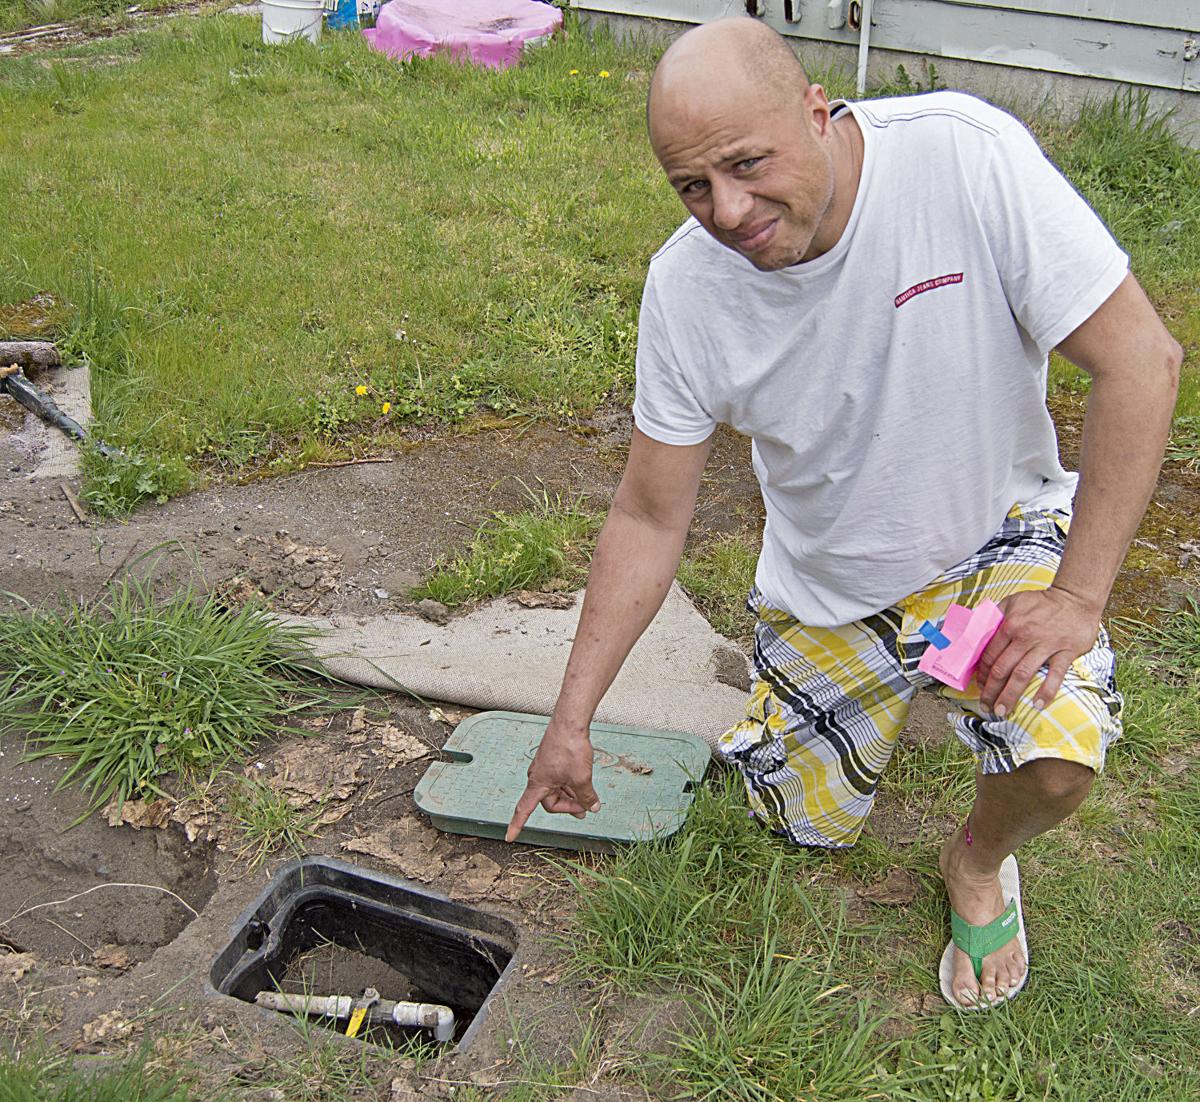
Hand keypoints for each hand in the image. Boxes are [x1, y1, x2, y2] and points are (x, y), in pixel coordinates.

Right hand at [505, 723, 600, 842]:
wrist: (570, 723)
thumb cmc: (570, 748)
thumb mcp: (581, 778)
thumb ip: (586, 797)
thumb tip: (592, 808)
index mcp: (538, 784)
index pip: (524, 809)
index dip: (517, 825)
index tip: (509, 837)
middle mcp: (538, 777)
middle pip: (550, 801)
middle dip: (568, 806)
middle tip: (586, 809)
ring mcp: (545, 768)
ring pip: (557, 790)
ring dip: (571, 795)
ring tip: (588, 796)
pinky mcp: (553, 760)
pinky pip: (560, 779)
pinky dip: (570, 784)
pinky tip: (583, 783)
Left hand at [976, 587, 1100, 715]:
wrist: (1075, 598)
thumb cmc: (1041, 602)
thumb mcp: (1012, 601)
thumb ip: (994, 616)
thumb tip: (974, 630)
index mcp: (1010, 625)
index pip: (989, 655)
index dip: (982, 674)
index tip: (979, 686)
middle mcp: (1025, 637)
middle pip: (1002, 669)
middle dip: (991, 691)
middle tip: (986, 707)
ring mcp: (1046, 645)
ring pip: (1023, 675)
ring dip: (1010, 695)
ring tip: (1002, 711)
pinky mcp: (1066, 651)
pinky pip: (1055, 674)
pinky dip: (1046, 690)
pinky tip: (1038, 705)